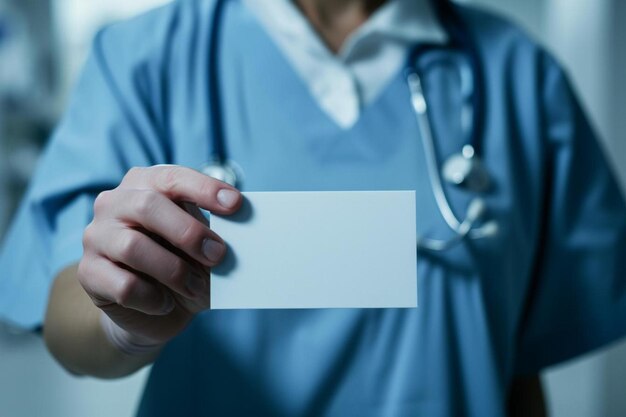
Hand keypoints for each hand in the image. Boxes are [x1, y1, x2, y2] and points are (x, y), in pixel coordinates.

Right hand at [78, 165, 240, 351]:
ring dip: (174, 271)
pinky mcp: (88, 273)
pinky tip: (165, 303)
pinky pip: (124, 285)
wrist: (156, 308)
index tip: (236, 205)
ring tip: (194, 287)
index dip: (204, 189)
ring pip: (133, 247)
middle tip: (218, 255)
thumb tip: (241, 231)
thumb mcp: (202, 245)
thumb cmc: (183, 264)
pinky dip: (154, 298)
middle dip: (189, 232)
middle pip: (148, 205)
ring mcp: (96, 236)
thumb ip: (213, 233)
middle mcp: (114, 203)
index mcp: (145, 184)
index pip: (172, 178)